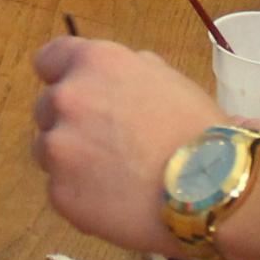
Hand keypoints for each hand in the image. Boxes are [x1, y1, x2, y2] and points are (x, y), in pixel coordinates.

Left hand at [29, 38, 226, 257]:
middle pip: (47, 108)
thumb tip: (111, 80)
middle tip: (109, 144)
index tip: (76, 93)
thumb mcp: (168, 79)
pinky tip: (116, 201)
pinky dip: (81, 195)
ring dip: (71, 160)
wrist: (212, 191)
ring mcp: (59, 148)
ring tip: (116, 176)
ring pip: (48, 150)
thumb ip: (128, 71)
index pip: (48, 59)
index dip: (61, 76)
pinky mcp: (59, 193)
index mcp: (94, 63)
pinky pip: (60, 189)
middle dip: (71, 122)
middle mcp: (67, 98)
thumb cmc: (198, 131)